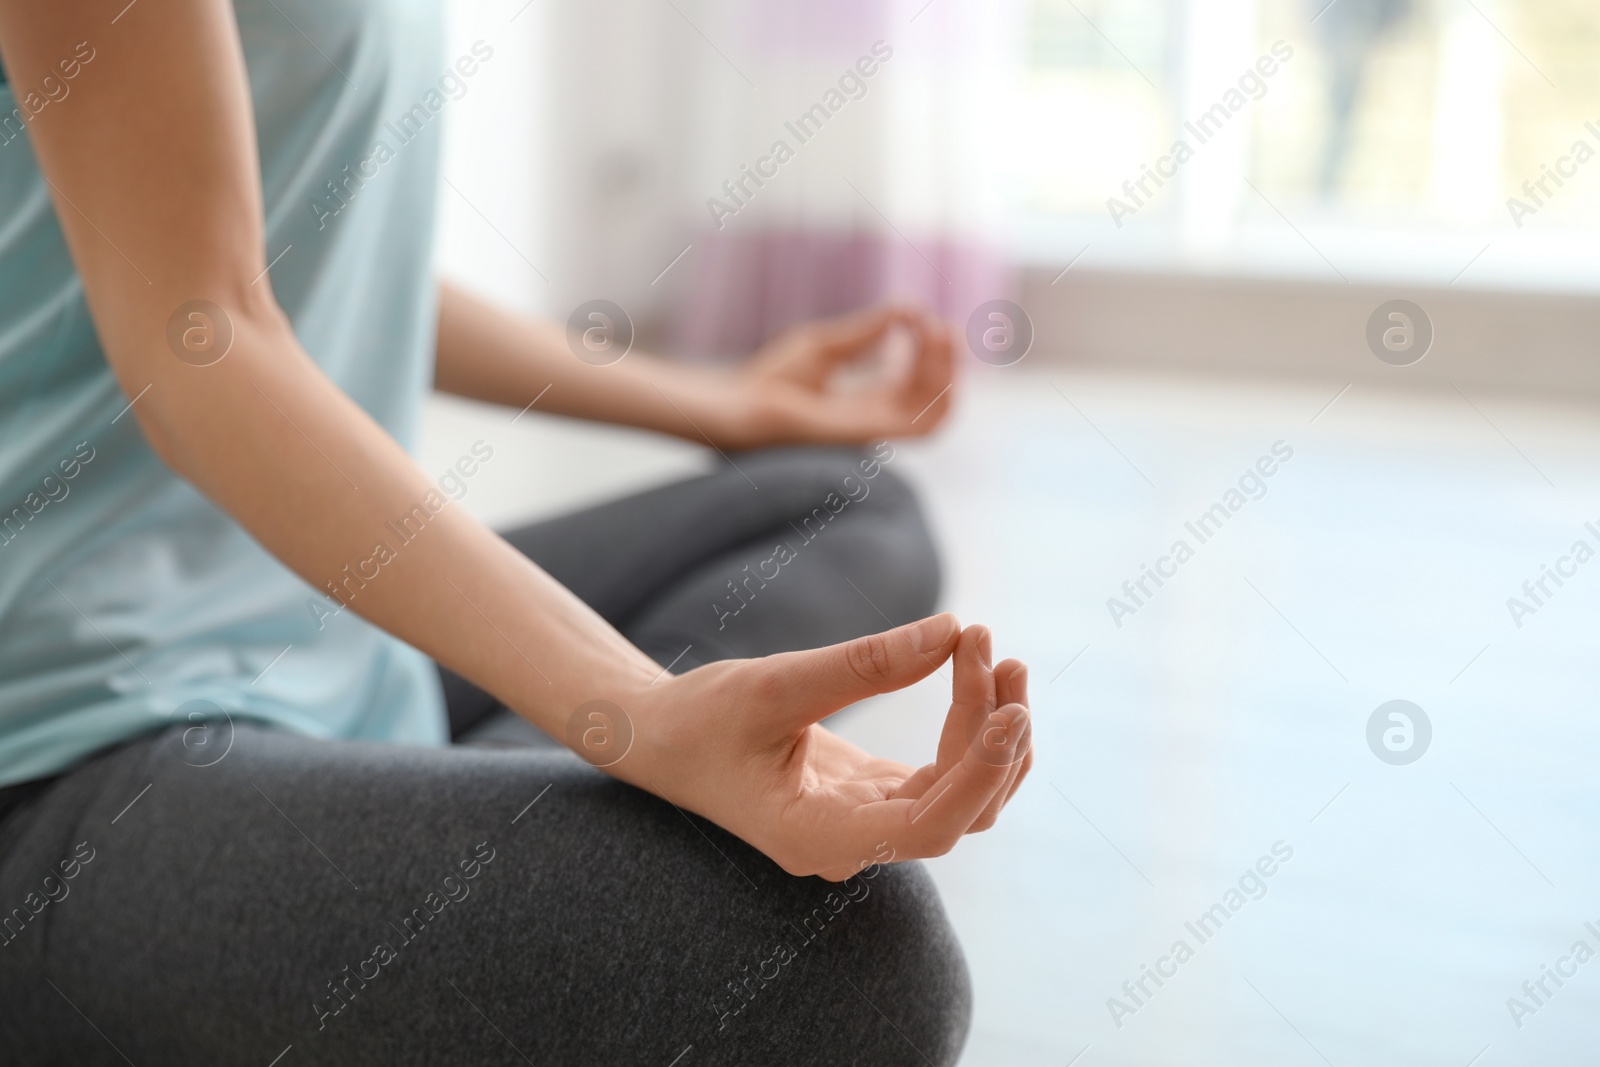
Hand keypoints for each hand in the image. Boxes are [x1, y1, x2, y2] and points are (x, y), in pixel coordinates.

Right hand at [608, 614, 1032, 880]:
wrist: (660, 737)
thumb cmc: (701, 718)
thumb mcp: (774, 684)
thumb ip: (864, 664)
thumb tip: (951, 631)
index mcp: (818, 836)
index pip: (930, 827)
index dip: (981, 773)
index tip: (1011, 708)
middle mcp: (852, 843)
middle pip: (960, 808)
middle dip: (992, 732)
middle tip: (989, 644)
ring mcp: (867, 823)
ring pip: (964, 798)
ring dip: (992, 732)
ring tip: (998, 655)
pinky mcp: (874, 796)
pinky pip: (945, 778)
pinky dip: (971, 730)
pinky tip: (979, 674)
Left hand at [722, 304, 956, 448]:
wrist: (742, 405)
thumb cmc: (773, 381)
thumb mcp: (829, 345)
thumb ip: (869, 330)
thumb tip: (909, 307)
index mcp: (865, 405)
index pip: (913, 383)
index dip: (928, 352)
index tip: (926, 318)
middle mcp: (875, 421)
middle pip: (929, 395)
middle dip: (944, 360)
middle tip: (945, 324)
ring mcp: (874, 431)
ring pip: (934, 409)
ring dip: (947, 372)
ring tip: (944, 332)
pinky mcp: (869, 434)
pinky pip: (922, 421)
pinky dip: (935, 386)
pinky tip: (926, 347)